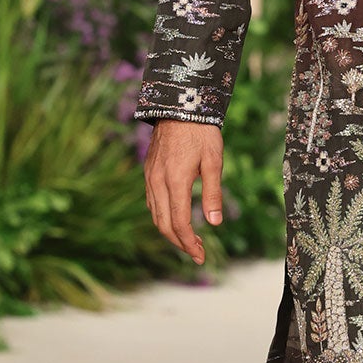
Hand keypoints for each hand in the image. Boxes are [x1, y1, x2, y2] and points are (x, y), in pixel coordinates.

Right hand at [143, 120, 223, 264]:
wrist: (180, 105)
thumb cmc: (202, 132)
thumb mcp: (214, 162)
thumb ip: (213, 194)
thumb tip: (214, 223)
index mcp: (175, 181)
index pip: (178, 223)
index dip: (189, 243)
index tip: (200, 256)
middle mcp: (158, 181)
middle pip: (163, 224)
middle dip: (180, 243)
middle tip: (198, 253)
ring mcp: (150, 177)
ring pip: (155, 215)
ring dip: (170, 232)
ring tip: (190, 241)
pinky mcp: (148, 172)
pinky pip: (152, 202)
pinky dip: (163, 217)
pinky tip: (176, 219)